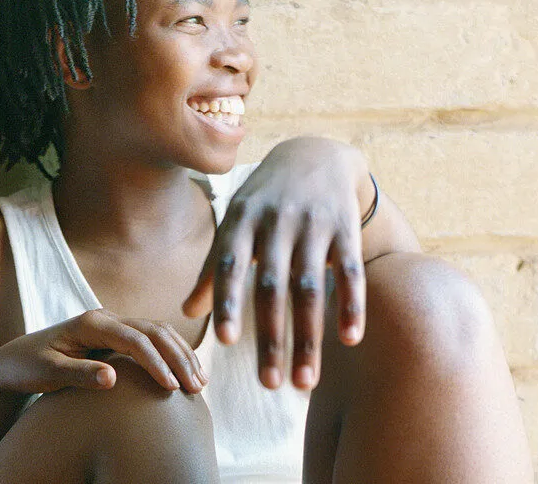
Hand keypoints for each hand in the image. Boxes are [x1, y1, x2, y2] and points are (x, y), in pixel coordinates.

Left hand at [0, 309, 207, 395]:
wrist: (14, 360)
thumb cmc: (28, 367)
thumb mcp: (49, 373)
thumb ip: (79, 374)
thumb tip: (111, 377)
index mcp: (90, 323)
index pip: (134, 339)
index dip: (155, 362)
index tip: (171, 388)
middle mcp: (105, 318)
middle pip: (154, 331)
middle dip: (179, 357)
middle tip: (196, 387)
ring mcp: (113, 325)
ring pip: (158, 332)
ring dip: (181, 354)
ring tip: (200, 382)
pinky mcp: (116, 337)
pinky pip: (152, 340)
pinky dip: (172, 354)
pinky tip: (185, 373)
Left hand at [182, 136, 371, 390]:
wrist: (314, 153)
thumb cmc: (264, 199)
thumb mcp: (234, 223)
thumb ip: (212, 267)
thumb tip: (186, 311)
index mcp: (240, 221)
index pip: (230, 266)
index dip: (229, 302)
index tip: (226, 343)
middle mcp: (275, 222)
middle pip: (271, 287)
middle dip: (271, 338)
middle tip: (269, 384)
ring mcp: (312, 223)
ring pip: (310, 288)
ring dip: (308, 337)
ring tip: (304, 382)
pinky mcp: (345, 227)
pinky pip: (349, 271)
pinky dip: (350, 305)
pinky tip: (350, 340)